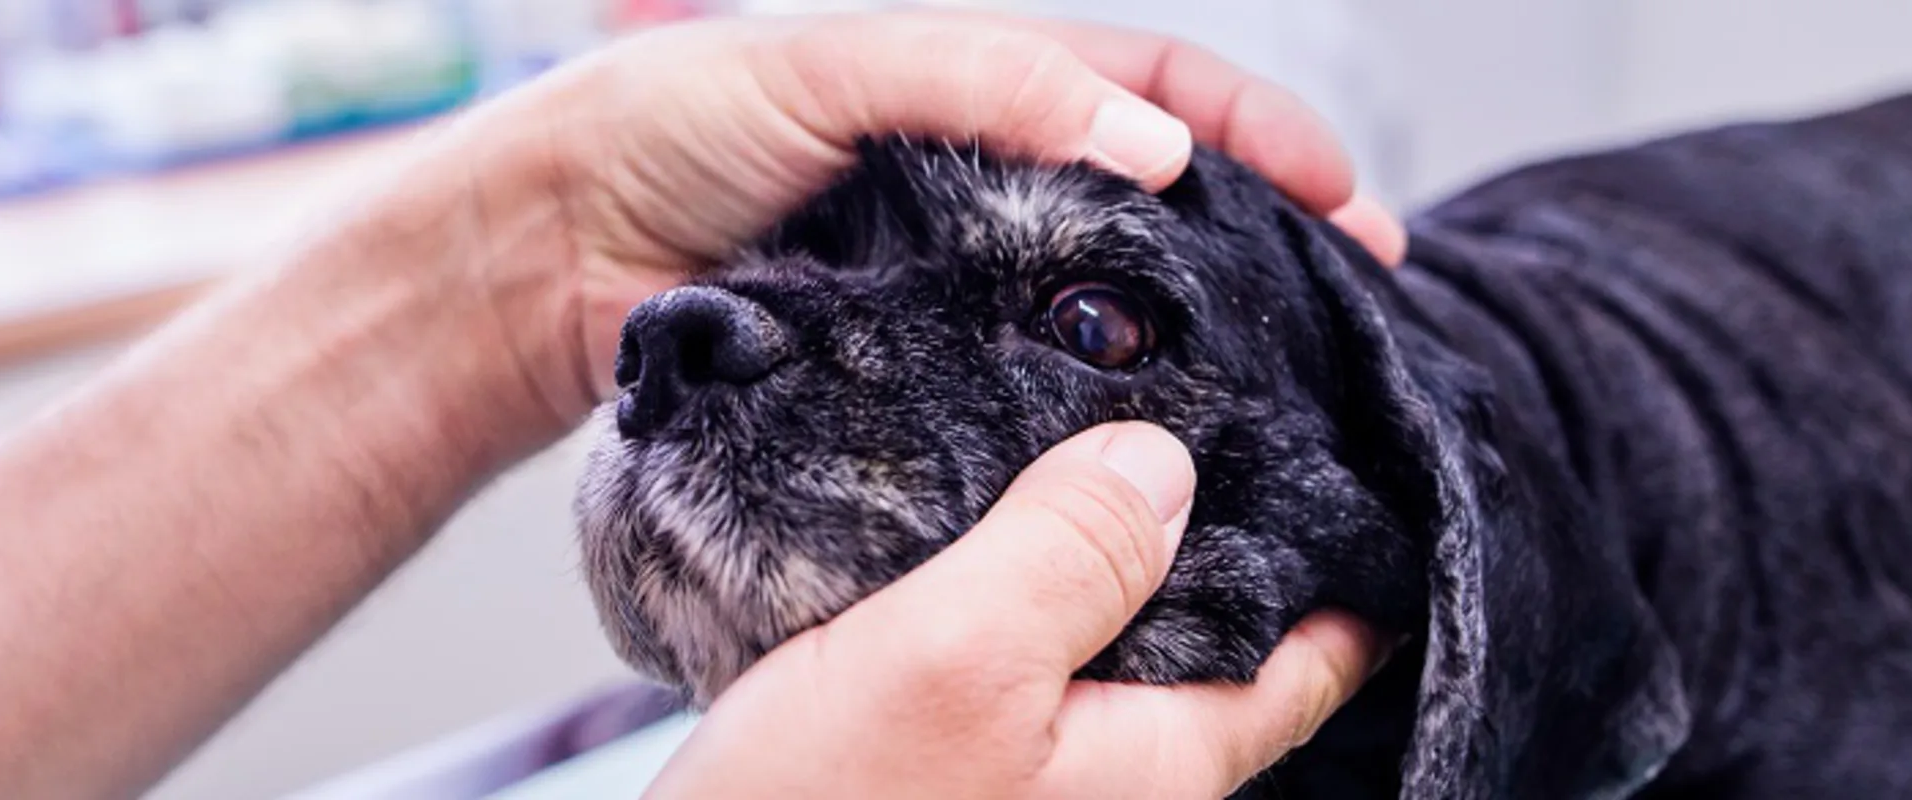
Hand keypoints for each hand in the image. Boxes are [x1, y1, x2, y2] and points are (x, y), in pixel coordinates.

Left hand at [290, 12, 1406, 461]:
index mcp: (982, 87)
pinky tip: (1148, 449)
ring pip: (1108, 310)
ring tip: (1288, 383)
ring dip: (1204, 340)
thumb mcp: (839, 61)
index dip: (1265, 136)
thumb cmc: (673, 125)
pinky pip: (1023, 394)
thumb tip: (1149, 145)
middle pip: (1164, 205)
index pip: (1161, 89)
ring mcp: (954, 287)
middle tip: (1362, 309)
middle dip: (1276, 244)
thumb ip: (991, 82)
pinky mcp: (910, 376)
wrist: (549, 252)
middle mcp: (986, 184)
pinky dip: (1094, 419)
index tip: (1348, 206)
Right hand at [645, 422, 1387, 798]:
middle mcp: (1107, 782)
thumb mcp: (955, 660)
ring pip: (1103, 652)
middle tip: (1212, 410)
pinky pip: (1012, 665)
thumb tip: (1166, 462)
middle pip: (1209, 648)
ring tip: (1083, 436)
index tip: (1350, 471)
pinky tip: (970, 525)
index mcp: (1155, 762)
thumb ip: (1070, 557)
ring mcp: (1023, 779)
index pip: (1307, 669)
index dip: (1342, 570)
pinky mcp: (936, 764)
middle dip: (1214, 541)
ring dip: (1096, 557)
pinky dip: (1010, 589)